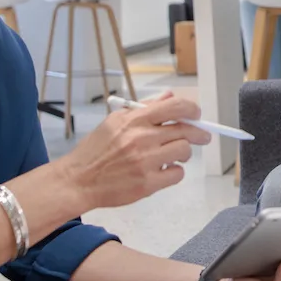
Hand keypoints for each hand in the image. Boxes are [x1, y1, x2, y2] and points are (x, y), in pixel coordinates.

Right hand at [55, 90, 212, 209]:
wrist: (78, 180)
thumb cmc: (96, 150)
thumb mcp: (115, 121)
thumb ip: (144, 108)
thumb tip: (169, 96)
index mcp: (134, 120)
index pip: (175, 107)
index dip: (192, 110)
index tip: (196, 115)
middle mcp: (142, 138)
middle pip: (186, 130)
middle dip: (199, 133)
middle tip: (202, 136)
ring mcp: (146, 162)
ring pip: (184, 152)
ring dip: (183, 153)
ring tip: (174, 155)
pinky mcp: (148, 183)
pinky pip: (177, 174)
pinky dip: (174, 172)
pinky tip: (164, 170)